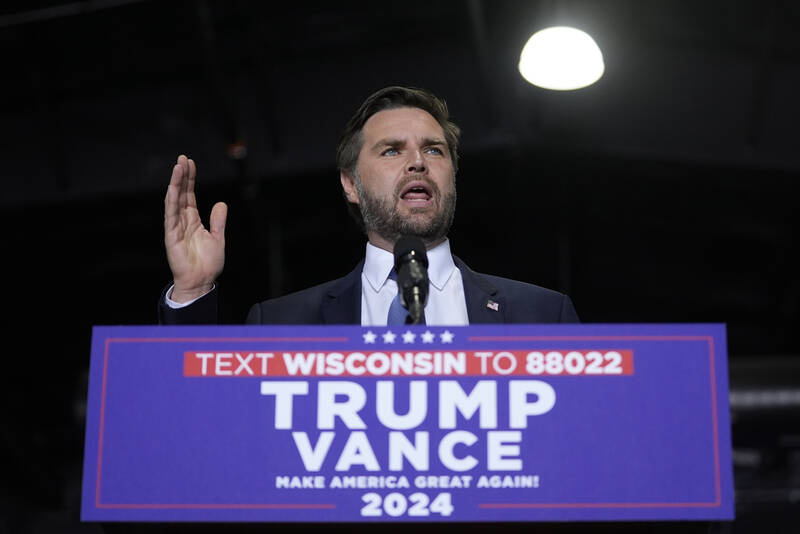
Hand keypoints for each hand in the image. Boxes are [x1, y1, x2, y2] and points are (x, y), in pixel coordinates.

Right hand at [163, 155, 226, 302]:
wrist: (201, 281)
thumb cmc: (207, 263)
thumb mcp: (218, 238)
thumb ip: (218, 221)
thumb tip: (221, 203)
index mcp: (193, 221)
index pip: (190, 195)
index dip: (190, 179)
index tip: (191, 164)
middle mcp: (183, 221)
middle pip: (181, 194)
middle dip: (182, 176)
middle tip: (183, 158)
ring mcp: (176, 227)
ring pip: (174, 201)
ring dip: (176, 184)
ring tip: (178, 167)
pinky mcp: (171, 235)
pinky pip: (170, 215)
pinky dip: (171, 201)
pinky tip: (172, 188)